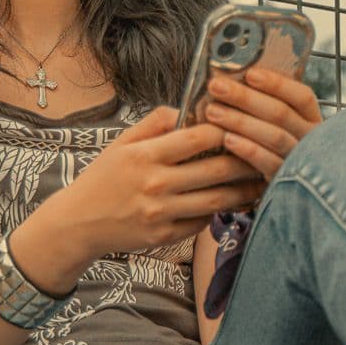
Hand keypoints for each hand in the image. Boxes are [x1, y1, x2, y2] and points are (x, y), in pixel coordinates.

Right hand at [54, 106, 264, 258]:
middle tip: (266, 153)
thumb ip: (156, 123)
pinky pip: (202, 222)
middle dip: (246, 161)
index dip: (226, 129)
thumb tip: (189, 108)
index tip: (242, 125)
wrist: (79, 222)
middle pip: (215, 170)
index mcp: (145, 155)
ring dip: (243, 190)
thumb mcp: (122, 142)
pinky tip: (233, 201)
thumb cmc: (104, 177)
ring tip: (261, 180)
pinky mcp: (165, 236)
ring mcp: (161, 213)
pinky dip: (219, 211)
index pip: (198, 137)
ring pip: (216, 200)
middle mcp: (155, 184)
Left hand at [203, 67, 322, 178]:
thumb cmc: (274, 152)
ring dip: (241, 121)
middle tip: (217, 86)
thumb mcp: (279, 128)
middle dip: (246, 97)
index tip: (250, 73)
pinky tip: (228, 140)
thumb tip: (233, 84)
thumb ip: (265, 109)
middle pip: (281, 113)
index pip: (302, 97)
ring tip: (212, 111)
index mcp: (312, 122)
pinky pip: (269, 163)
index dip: (277, 84)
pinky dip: (249, 150)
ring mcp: (301, 162)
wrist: (293, 200)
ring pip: (274, 136)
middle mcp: (312, 140)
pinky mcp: (286, 182)